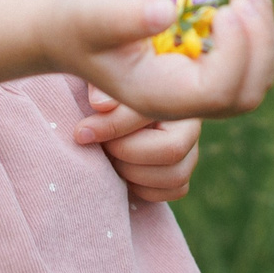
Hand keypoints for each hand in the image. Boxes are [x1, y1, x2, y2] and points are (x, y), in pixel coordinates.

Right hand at [39, 0, 273, 123]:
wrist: (66, 27)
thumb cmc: (74, 19)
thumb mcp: (92, 12)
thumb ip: (125, 17)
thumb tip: (167, 14)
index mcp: (159, 97)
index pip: (218, 91)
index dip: (235, 52)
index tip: (227, 8)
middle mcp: (183, 101)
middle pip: (246, 92)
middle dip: (259, 41)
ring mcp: (196, 86)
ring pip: (255, 75)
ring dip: (262, 28)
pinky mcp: (203, 66)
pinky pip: (248, 57)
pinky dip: (256, 23)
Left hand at [75, 86, 202, 202]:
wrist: (112, 115)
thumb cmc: (107, 94)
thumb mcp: (102, 83)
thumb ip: (101, 89)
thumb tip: (99, 105)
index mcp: (172, 91)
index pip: (148, 113)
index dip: (112, 126)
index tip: (81, 132)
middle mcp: (189, 121)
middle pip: (171, 150)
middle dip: (127, 153)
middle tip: (103, 147)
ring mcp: (191, 149)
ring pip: (175, 175)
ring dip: (133, 173)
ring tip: (111, 159)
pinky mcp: (184, 172)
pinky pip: (175, 189)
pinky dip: (145, 188)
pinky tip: (124, 171)